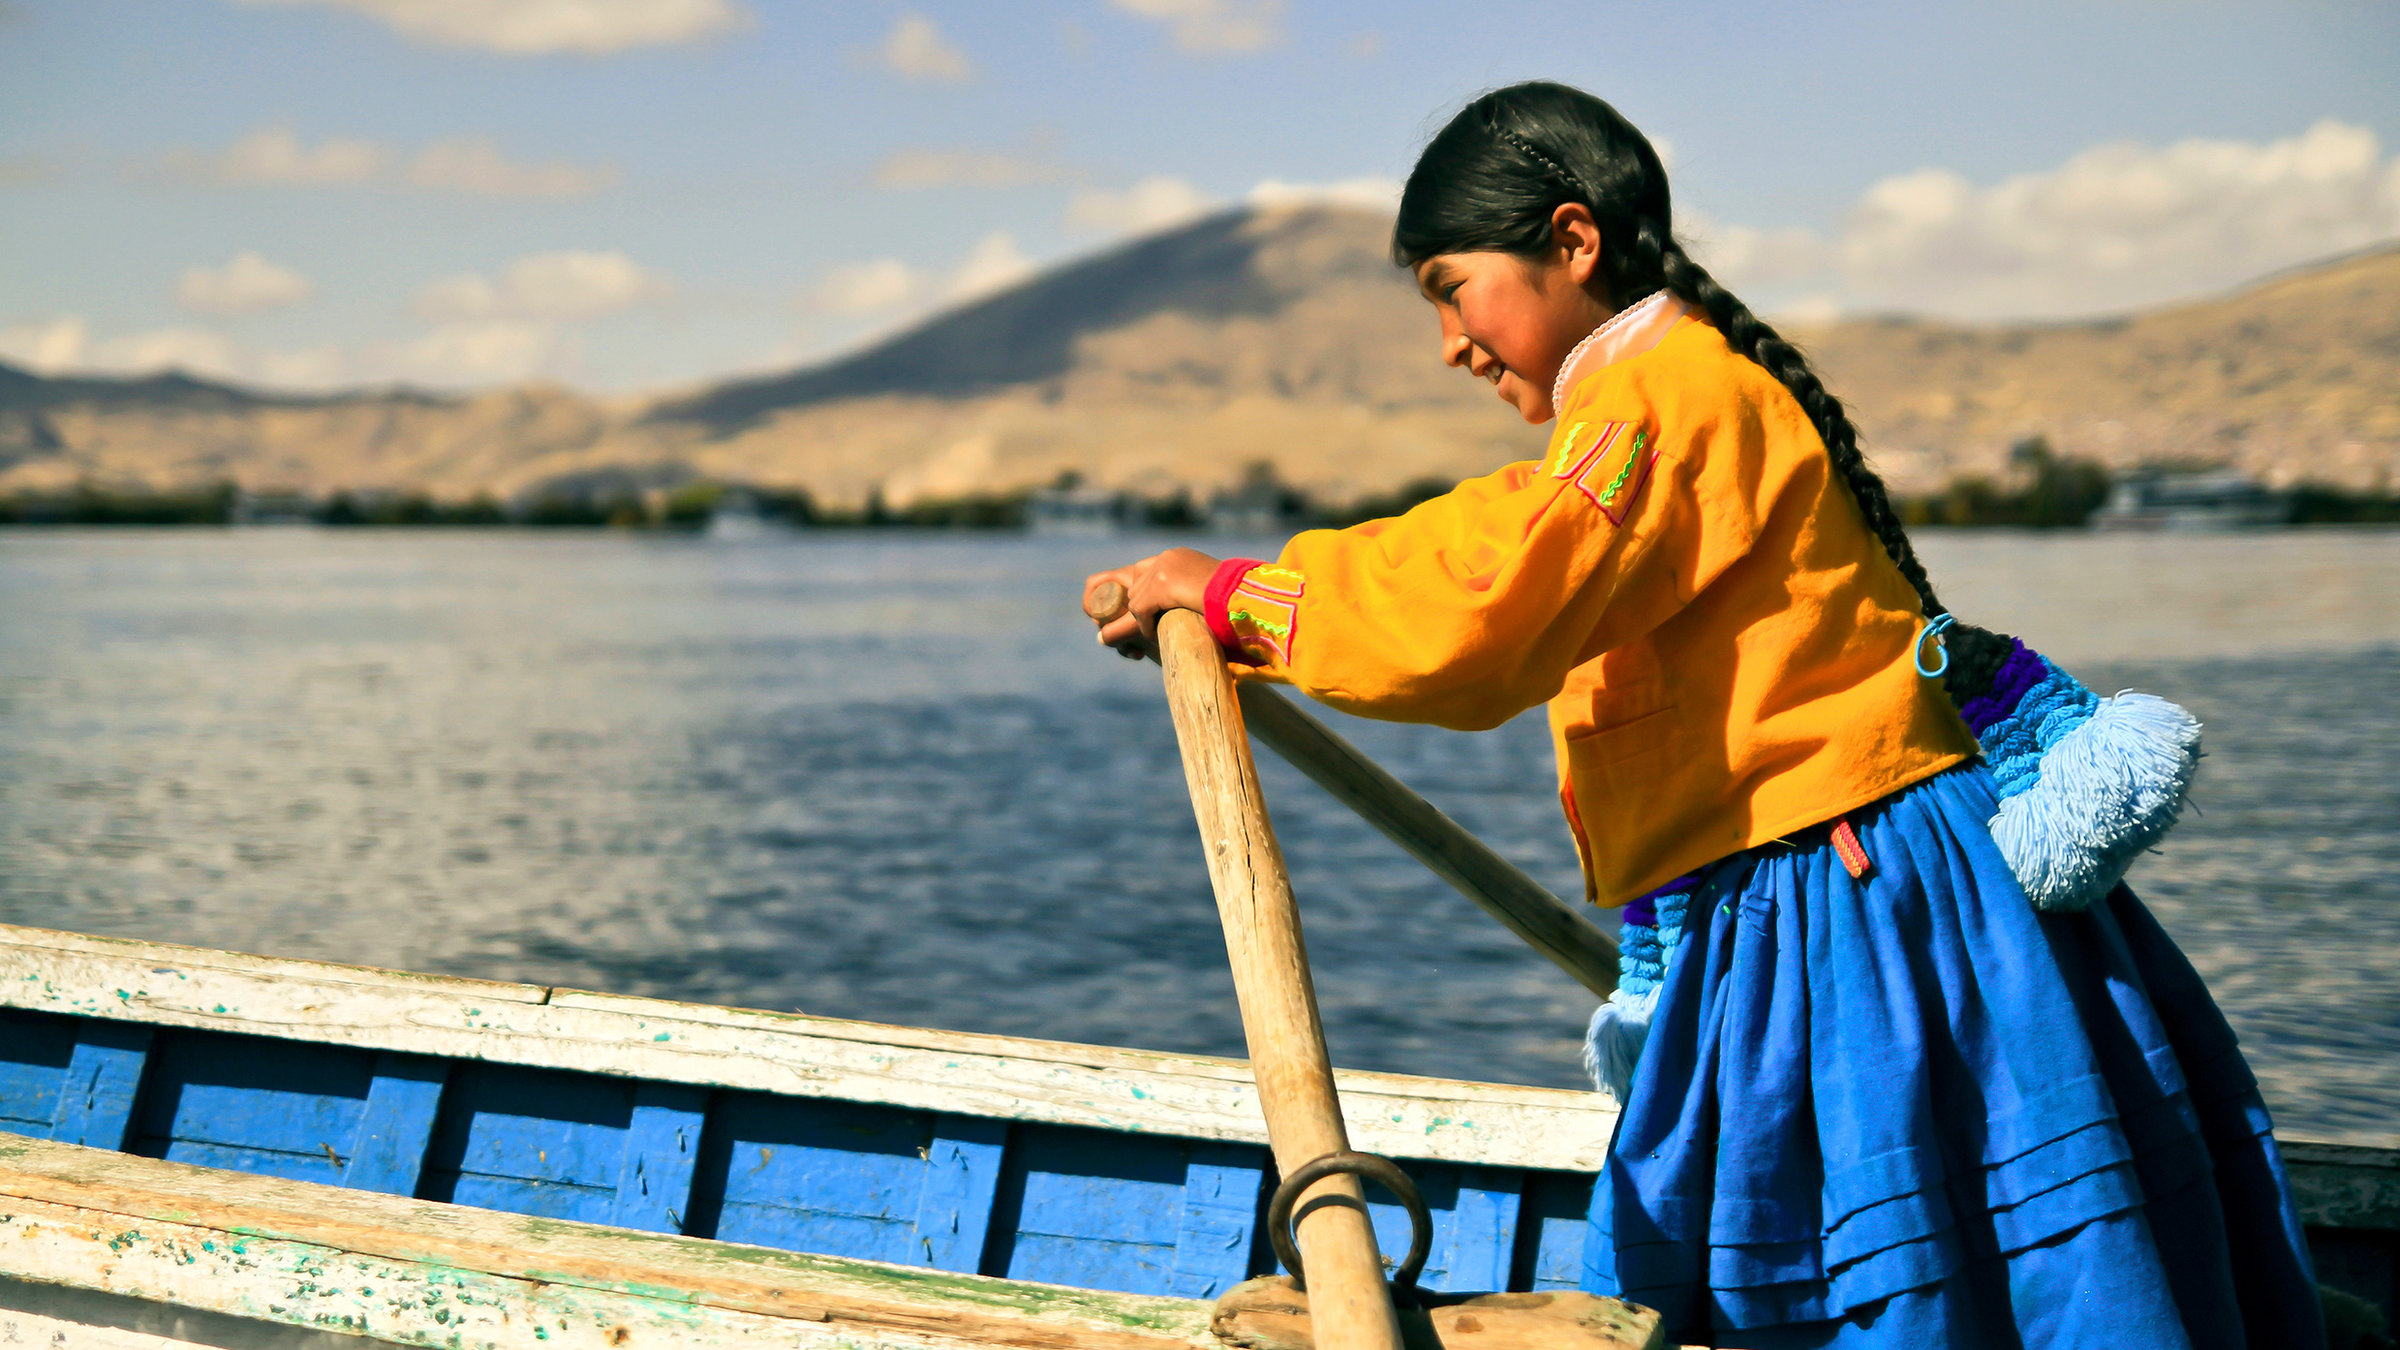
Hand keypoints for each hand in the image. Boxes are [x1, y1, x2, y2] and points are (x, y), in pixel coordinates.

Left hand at [1082, 547, 1220, 659]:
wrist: (1239, 596)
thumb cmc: (1232, 598)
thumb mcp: (1206, 588)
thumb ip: (1187, 589)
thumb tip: (1177, 606)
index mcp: (1178, 556)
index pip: (1147, 569)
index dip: (1144, 592)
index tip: (1149, 611)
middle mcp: (1167, 558)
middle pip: (1137, 583)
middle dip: (1140, 607)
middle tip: (1151, 625)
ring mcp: (1162, 570)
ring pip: (1135, 598)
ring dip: (1142, 619)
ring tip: (1155, 632)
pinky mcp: (1160, 586)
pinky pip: (1140, 610)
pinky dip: (1144, 626)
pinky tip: (1155, 637)